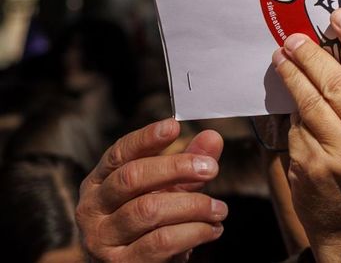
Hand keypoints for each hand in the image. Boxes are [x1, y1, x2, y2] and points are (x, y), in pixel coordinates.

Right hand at [77, 118, 226, 261]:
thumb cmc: (147, 225)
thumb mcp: (165, 190)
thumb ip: (187, 163)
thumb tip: (212, 137)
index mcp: (99, 184)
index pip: (118, 154)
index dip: (145, 138)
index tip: (173, 126)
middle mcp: (93, 210)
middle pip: (132, 177)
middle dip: (177, 167)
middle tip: (211, 168)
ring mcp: (102, 239)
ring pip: (149, 210)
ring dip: (194, 205)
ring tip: (219, 209)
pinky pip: (161, 242)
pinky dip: (194, 232)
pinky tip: (211, 229)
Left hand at [272, 9, 340, 262]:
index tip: (339, 17)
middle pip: (337, 84)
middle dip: (312, 55)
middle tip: (296, 38)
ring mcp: (339, 157)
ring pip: (309, 104)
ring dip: (293, 75)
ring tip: (283, 57)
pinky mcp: (310, 169)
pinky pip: (296, 129)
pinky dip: (292, 113)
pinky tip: (291, 100)